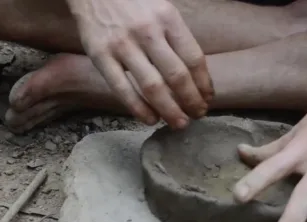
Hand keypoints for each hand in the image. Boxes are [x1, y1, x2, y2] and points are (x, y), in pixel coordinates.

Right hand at [68, 0, 212, 127]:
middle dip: (191, 101)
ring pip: (152, 87)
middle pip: (177, 76)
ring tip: (179, 123)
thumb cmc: (133, 1)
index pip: (194, 58)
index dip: (204, 84)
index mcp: (167, 17)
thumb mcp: (162, 8)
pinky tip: (150, 119)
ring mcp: (122, 44)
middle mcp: (147, 31)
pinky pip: (122, 89)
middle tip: (198, 115)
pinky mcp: (99, 55)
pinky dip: (138, 109)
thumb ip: (176, 37)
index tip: (208, 98)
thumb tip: (195, 75)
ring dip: (169, 110)